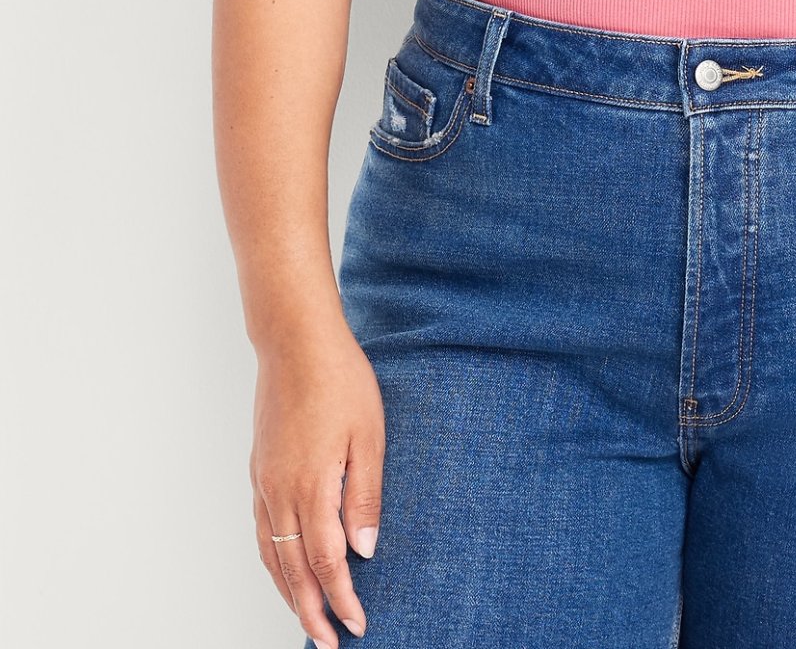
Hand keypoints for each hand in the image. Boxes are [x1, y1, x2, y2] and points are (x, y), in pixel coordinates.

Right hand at [251, 324, 384, 647]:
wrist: (295, 342)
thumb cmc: (340, 380)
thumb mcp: (370, 434)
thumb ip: (365, 494)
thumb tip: (365, 549)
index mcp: (312, 485)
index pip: (327, 562)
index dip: (342, 598)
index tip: (357, 624)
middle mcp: (280, 492)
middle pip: (294, 570)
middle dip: (312, 611)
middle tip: (329, 644)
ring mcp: (264, 483)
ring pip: (271, 556)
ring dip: (288, 593)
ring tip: (306, 620)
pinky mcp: (259, 471)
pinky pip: (261, 532)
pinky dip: (271, 562)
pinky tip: (283, 570)